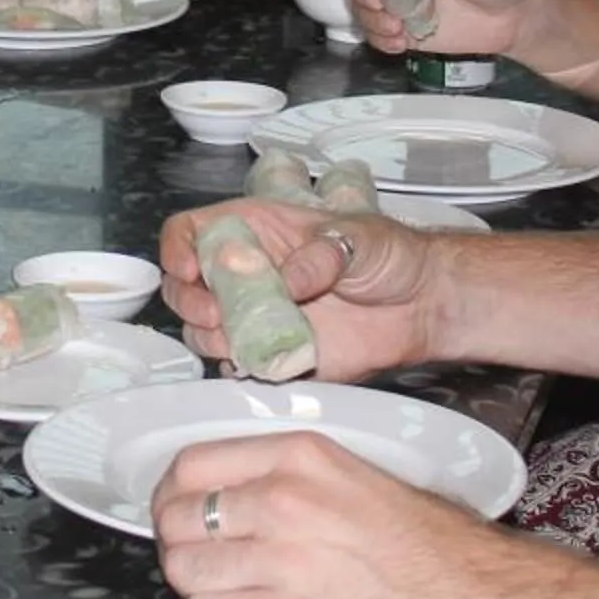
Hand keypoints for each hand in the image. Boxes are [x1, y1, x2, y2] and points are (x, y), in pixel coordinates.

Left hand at [151, 431, 516, 598]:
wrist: (469, 595)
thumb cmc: (420, 535)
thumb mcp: (349, 469)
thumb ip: (281, 470)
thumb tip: (219, 485)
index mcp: (298, 456)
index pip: (190, 464)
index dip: (171, 489)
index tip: (176, 502)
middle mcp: (282, 503)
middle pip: (176, 519)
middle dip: (175, 536)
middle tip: (193, 547)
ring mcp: (281, 563)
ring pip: (184, 570)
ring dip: (193, 577)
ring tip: (218, 578)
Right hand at [158, 197, 440, 377]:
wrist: (420, 306)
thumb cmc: (388, 256)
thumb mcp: (357, 237)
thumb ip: (320, 254)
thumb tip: (288, 280)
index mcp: (253, 231)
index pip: (189, 232)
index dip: (178, 249)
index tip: (189, 268)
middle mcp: (244, 274)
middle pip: (183, 287)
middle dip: (190, 302)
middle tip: (218, 312)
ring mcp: (254, 317)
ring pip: (201, 330)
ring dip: (211, 336)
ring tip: (245, 337)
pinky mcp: (271, 355)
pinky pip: (234, 366)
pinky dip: (237, 366)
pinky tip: (260, 360)